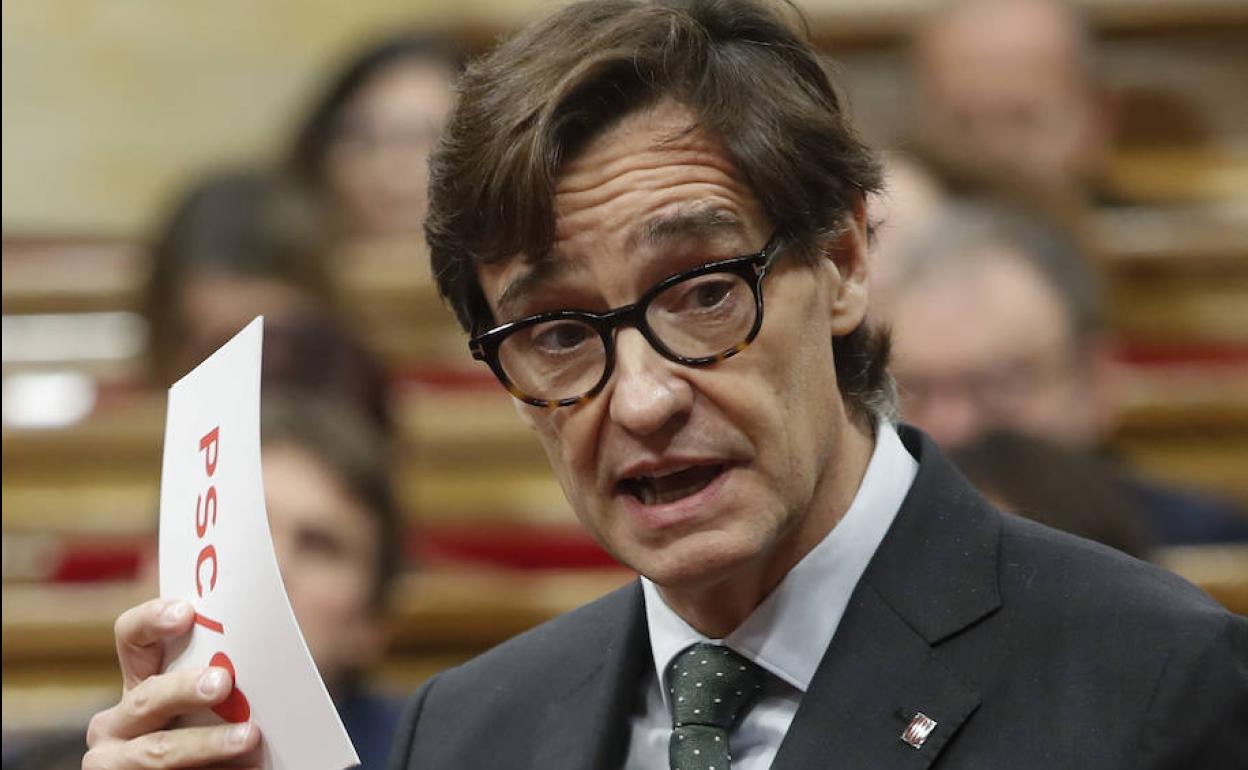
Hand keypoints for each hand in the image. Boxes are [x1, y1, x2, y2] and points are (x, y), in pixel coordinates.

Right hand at [83, 598, 261, 768]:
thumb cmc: (214, 728)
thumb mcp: (208, 696)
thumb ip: (222, 665)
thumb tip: (273, 629)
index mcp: (139, 681)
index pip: (132, 636)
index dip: (152, 619)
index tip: (186, 613)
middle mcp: (118, 722)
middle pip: (146, 697)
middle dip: (184, 689)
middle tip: (223, 683)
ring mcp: (119, 762)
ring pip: (158, 751)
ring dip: (205, 744)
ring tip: (249, 737)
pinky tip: (248, 768)